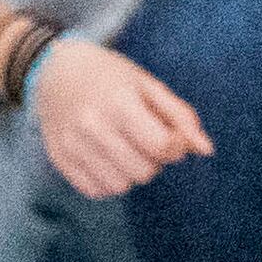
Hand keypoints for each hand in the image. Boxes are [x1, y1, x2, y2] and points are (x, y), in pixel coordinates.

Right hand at [30, 38, 212, 201]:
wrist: (55, 71)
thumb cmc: (109, 76)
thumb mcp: (148, 85)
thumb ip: (180, 116)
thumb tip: (206, 150)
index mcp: (120, 102)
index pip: (161, 146)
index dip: (176, 146)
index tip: (172, 135)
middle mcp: (93, 127)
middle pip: (143, 171)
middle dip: (155, 161)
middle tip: (147, 141)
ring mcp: (73, 146)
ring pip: (120, 186)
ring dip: (132, 173)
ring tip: (127, 149)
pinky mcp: (60, 161)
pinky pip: (95, 191)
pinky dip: (109, 181)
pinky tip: (108, 158)